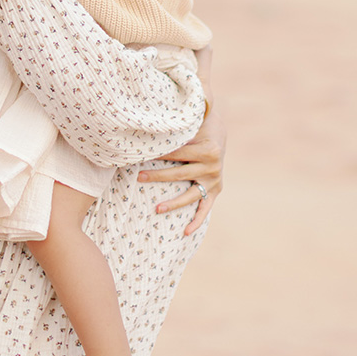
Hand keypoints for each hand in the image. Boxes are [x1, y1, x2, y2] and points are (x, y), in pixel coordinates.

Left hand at [138, 107, 225, 235]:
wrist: (218, 133)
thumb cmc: (198, 127)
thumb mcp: (190, 123)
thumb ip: (176, 125)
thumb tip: (152, 123)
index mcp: (208, 149)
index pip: (178, 154)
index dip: (159, 155)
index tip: (141, 156)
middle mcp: (213, 166)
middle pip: (180, 174)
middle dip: (158, 176)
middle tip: (139, 177)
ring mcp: (215, 180)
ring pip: (190, 195)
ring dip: (173, 203)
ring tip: (156, 209)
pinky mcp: (215, 190)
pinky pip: (205, 208)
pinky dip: (197, 221)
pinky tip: (185, 232)